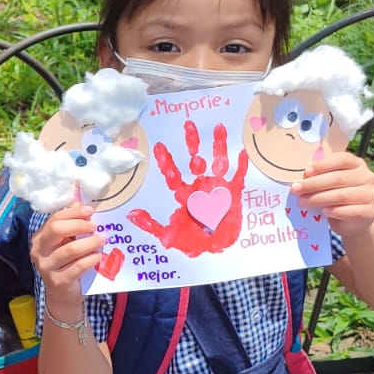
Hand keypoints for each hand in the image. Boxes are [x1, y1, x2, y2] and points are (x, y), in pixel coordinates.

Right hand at [31, 204, 102, 312]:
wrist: (62, 295)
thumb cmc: (66, 265)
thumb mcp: (65, 244)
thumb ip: (70, 226)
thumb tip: (79, 203)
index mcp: (40, 238)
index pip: (55, 219)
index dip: (73, 213)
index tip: (90, 211)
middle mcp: (39, 251)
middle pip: (57, 230)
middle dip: (79, 225)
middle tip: (95, 226)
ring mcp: (46, 267)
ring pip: (69, 249)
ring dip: (89, 242)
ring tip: (102, 240)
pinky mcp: (58, 281)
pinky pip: (77, 267)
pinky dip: (90, 259)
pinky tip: (98, 256)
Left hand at [126, 122, 249, 256]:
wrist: (214, 249)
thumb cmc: (191, 241)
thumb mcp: (168, 235)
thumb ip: (151, 225)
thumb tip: (131, 215)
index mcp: (183, 193)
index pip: (173, 173)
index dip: (166, 161)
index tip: (159, 146)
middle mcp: (199, 186)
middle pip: (195, 159)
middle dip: (192, 142)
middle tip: (188, 124)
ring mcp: (217, 187)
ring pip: (218, 161)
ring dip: (218, 145)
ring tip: (218, 127)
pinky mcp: (233, 193)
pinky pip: (237, 176)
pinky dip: (240, 165)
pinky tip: (242, 153)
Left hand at [291, 152, 373, 239]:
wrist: (353, 221)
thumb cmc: (337, 197)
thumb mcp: (329, 184)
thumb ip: (320, 176)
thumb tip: (301, 177)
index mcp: (357, 164)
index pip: (342, 159)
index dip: (323, 164)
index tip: (306, 172)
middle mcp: (367, 177)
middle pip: (338, 178)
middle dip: (314, 184)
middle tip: (296, 190)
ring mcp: (370, 194)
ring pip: (342, 195)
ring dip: (318, 199)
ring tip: (302, 202)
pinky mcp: (369, 212)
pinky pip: (350, 211)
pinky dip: (335, 211)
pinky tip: (324, 212)